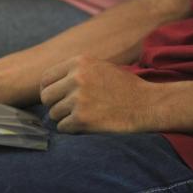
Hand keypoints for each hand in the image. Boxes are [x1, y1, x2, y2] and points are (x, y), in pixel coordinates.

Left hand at [40, 55, 154, 132]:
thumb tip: (46, 81)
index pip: (46, 78)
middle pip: (46, 96)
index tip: (54, 97)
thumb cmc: (122, 85)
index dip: (48, 89)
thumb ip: (74, 70)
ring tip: (79, 116)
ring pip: (53, 113)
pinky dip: (70, 129)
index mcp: (77, 63)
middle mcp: (75, 78)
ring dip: (63, 118)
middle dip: (53, 104)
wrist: (147, 104)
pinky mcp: (83, 119)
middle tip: (65, 109)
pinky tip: (83, 125)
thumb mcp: (97, 66)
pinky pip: (62, 127)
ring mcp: (78, 99)